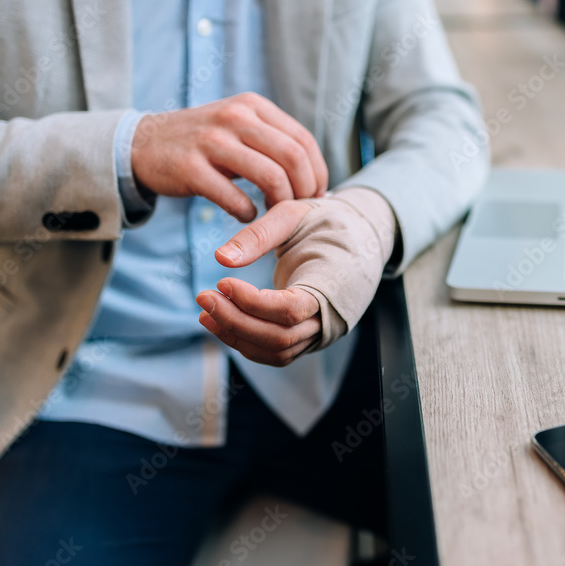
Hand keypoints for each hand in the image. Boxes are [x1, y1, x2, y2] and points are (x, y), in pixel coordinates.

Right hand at [131, 92, 327, 222]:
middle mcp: (235, 117)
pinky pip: (235, 199)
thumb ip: (274, 140)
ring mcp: (212, 142)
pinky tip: (245, 216)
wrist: (144, 144)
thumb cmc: (204, 143)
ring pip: (270, 177)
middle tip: (300, 208)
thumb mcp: (239, 125)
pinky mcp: (191, 168)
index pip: (303, 140)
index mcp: (253, 106)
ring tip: (274, 213)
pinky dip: (247, 214)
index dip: (318, 172)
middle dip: (304, 189)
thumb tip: (315, 176)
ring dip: (280, 204)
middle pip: (292, 157)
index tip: (316, 193)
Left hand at [196, 201, 317, 366]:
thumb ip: (258, 234)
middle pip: (279, 338)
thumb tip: (221, 258)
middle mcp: (331, 317)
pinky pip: (278, 350)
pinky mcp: (311, 336)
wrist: (361, 238)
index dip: (252, 303)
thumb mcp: (293, 214)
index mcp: (332, 285)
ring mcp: (322, 332)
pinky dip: (248, 342)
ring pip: (277, 351)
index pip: (290, 310)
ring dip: (237, 336)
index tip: (223, 283)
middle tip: (203, 297)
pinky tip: (223, 322)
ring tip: (206, 313)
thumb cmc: (328, 222)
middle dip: (235, 322)